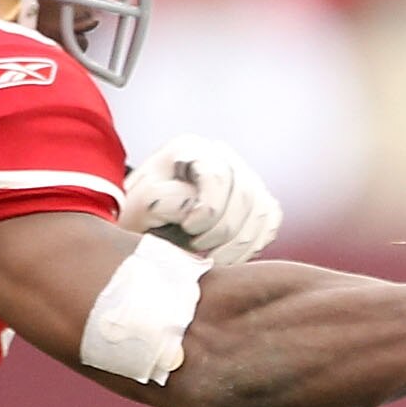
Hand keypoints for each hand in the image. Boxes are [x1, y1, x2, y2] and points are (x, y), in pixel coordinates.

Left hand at [123, 136, 280, 266]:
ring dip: (237, 244)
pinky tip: (227, 255)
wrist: (150, 222)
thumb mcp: (136, 204)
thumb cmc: (142, 214)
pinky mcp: (259, 200)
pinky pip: (269, 222)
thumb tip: (188, 209)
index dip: (208, 210)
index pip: (217, 176)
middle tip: (197, 248)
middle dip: (222, 231)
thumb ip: (157, 200)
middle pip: (245, 194)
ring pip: (261, 211)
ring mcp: (245, 176)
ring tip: (210, 257)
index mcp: (190, 148)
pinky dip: (252, 246)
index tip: (188, 229)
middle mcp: (223, 156)